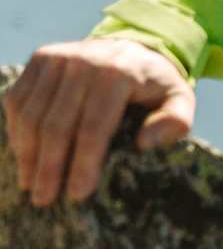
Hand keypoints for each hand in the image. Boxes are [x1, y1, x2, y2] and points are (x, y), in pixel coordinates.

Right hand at [2, 38, 194, 206]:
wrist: (135, 48)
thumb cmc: (156, 86)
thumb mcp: (180, 100)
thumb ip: (175, 121)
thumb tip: (144, 143)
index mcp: (120, 73)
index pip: (94, 127)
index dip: (83, 164)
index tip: (77, 195)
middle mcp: (84, 61)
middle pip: (57, 125)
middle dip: (49, 167)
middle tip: (45, 199)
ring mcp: (59, 57)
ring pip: (31, 115)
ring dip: (27, 155)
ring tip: (31, 185)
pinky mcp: (40, 58)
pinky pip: (17, 100)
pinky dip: (16, 131)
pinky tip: (24, 156)